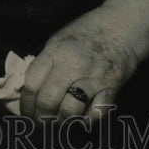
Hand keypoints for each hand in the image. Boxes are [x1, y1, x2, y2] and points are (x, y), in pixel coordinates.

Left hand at [20, 6, 142, 121]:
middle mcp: (72, 65)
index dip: (25, 103)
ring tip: (58, 122)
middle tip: (39, 123)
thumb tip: (29, 90)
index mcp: (56, 52)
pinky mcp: (111, 88)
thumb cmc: (87, 31)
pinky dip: (86, 121)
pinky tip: (81, 119)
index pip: (32, 83)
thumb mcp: (59, 39)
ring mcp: (93, 78)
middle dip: (40, 117)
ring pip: (69, 111)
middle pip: (48, 101)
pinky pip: (96, 114)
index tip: (25, 112)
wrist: (123, 25)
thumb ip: (45, 62)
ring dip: (60, 122)